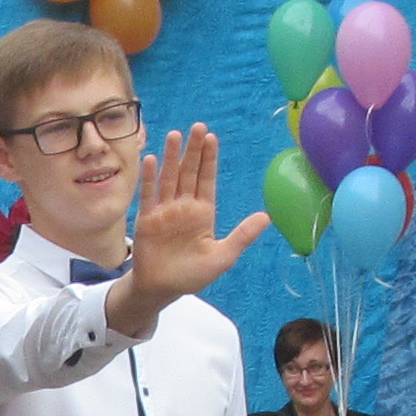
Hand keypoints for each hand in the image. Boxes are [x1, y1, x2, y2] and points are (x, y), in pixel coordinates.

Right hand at [118, 126, 269, 324]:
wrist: (162, 289)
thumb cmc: (192, 275)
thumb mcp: (223, 256)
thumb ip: (242, 235)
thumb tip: (268, 216)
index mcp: (204, 213)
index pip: (207, 180)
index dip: (209, 159)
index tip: (211, 138)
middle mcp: (184, 207)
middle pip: (189, 172)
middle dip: (193, 150)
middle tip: (198, 126)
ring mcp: (165, 211)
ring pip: (169, 178)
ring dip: (171, 157)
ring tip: (174, 135)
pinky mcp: (147, 219)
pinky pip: (149, 195)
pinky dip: (150, 178)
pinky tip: (152, 160)